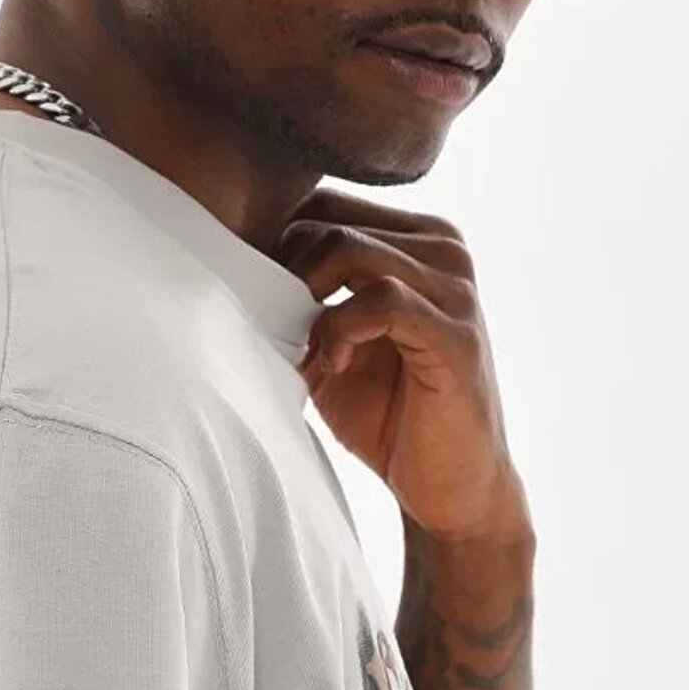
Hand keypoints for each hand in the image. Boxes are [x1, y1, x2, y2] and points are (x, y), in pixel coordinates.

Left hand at [275, 185, 532, 545]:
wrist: (448, 488)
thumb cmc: (389, 413)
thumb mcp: (334, 342)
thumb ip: (301, 297)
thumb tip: (230, 263)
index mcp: (417, 239)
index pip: (325, 201)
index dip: (275, 243)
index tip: (255, 298)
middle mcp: (445, 249)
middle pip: (330, 221)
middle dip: (285, 276)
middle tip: (275, 332)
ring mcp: (457, 288)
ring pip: (351, 249)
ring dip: (307, 302)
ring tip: (304, 351)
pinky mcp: (458, 335)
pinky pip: (382, 301)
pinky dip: (340, 330)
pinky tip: (332, 367)